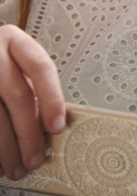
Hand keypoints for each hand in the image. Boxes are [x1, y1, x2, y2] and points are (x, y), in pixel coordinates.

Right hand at [0, 25, 64, 180]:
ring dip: (6, 148)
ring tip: (15, 168)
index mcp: (14, 41)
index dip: (52, 98)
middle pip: (17, 96)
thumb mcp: (15, 64)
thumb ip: (31, 86)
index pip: (41, 67)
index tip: (58, 127)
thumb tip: (51, 124)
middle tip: (35, 159)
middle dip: (28, 133)